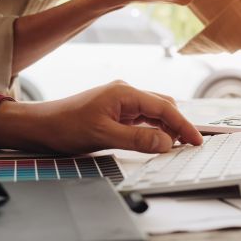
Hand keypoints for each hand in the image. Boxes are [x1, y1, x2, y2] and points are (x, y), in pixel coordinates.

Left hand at [0, 81, 202, 153]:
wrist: (43, 125)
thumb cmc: (67, 126)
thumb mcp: (103, 136)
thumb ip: (137, 140)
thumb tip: (167, 143)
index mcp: (125, 93)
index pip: (164, 107)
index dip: (184, 125)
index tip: (197, 141)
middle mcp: (126, 93)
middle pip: (163, 106)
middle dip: (178, 125)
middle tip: (188, 146)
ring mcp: (121, 102)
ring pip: (153, 112)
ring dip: (165, 128)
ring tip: (175, 147)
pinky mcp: (115, 111)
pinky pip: (142, 118)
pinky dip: (152, 130)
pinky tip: (155, 142)